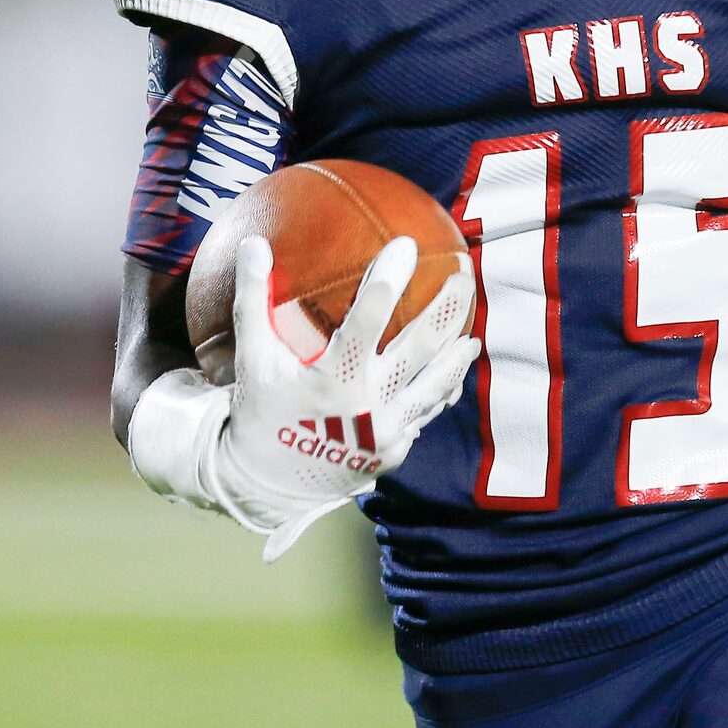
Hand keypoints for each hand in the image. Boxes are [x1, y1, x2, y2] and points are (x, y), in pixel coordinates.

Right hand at [209, 233, 478, 559]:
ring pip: (435, 385)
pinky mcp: (396, 450)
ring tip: (474, 332)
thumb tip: (253, 243)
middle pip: (419, 350)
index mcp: (330, 381)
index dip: (388, 281)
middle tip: (464, 273)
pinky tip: (454, 370)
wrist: (269, 484)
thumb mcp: (252, 359)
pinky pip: (427, 412)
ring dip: (457, 355)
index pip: (366, 322)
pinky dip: (443, 389)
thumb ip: (254, 301)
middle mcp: (366, 407)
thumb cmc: (260, 411)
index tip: (406, 245)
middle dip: (447, 308)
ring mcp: (387, 432)